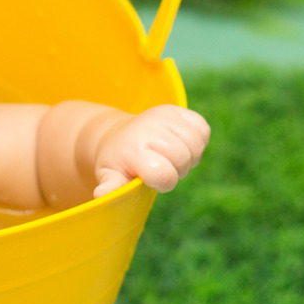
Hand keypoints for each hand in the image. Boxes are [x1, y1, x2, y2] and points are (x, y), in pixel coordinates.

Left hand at [93, 105, 209, 197]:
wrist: (119, 136)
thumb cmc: (118, 162)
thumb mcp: (110, 176)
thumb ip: (111, 186)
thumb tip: (101, 195)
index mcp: (133, 149)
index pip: (164, 174)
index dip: (163, 182)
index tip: (150, 177)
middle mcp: (148, 129)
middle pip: (183, 160)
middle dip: (176, 170)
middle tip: (160, 165)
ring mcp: (164, 116)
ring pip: (196, 145)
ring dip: (188, 156)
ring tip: (169, 155)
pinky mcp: (177, 109)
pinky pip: (202, 129)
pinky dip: (196, 140)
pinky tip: (179, 142)